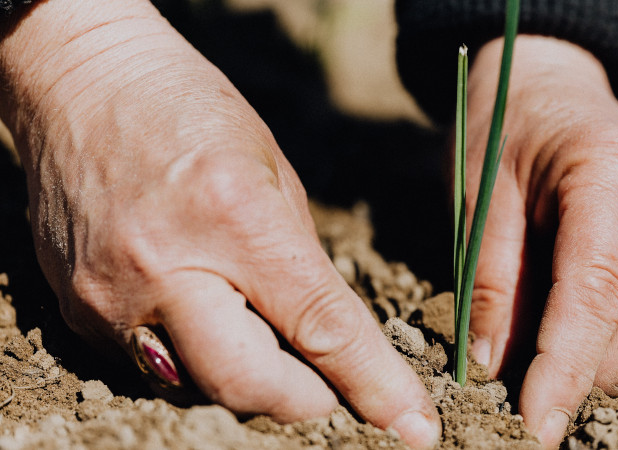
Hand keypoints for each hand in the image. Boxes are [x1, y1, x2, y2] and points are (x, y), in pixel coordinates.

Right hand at [0, 1, 437, 446]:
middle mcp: (166, 268)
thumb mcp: (275, 173)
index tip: (413, 427)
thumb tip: (332, 340)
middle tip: (331, 387)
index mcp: (235, 218)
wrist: (82, 84)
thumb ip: (303, 263)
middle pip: (250, 386)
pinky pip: (152, 368)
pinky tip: (205, 314)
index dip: (373, 385)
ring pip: (199, 389)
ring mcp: (111, 297)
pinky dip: (195, 359)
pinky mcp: (78, 312)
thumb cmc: (192, 113)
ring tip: (262, 335)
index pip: (319, 327)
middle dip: (306, 401)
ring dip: (249, 381)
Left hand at [464, 36, 617, 446]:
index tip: (536, 425)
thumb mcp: (478, 197)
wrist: (548, 88)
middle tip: (545, 380)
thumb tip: (495, 371)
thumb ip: (490, 282)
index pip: (601, 291)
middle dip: (613, 371)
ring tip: (564, 351)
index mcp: (614, 174)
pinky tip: (592, 331)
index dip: (568, 368)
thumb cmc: (506, 131)